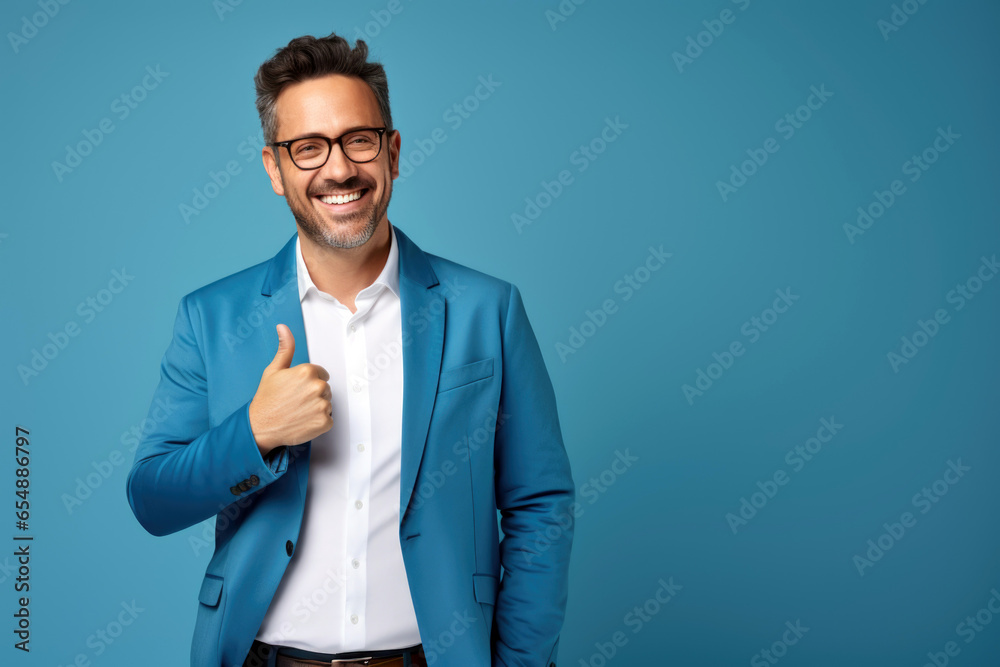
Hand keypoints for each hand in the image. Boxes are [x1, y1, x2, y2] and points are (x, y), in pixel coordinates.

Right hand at [249, 324, 332, 454]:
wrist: (260, 426)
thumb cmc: (266, 400)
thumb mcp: (273, 370)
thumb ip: (285, 348)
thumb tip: (283, 328)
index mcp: (307, 372)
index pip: (321, 374)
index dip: (309, 382)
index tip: (297, 389)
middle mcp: (317, 387)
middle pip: (325, 388)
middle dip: (313, 394)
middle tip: (296, 401)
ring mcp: (322, 405)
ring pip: (327, 403)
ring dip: (316, 408)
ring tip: (298, 411)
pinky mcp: (324, 422)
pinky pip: (328, 419)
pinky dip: (318, 422)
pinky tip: (303, 421)